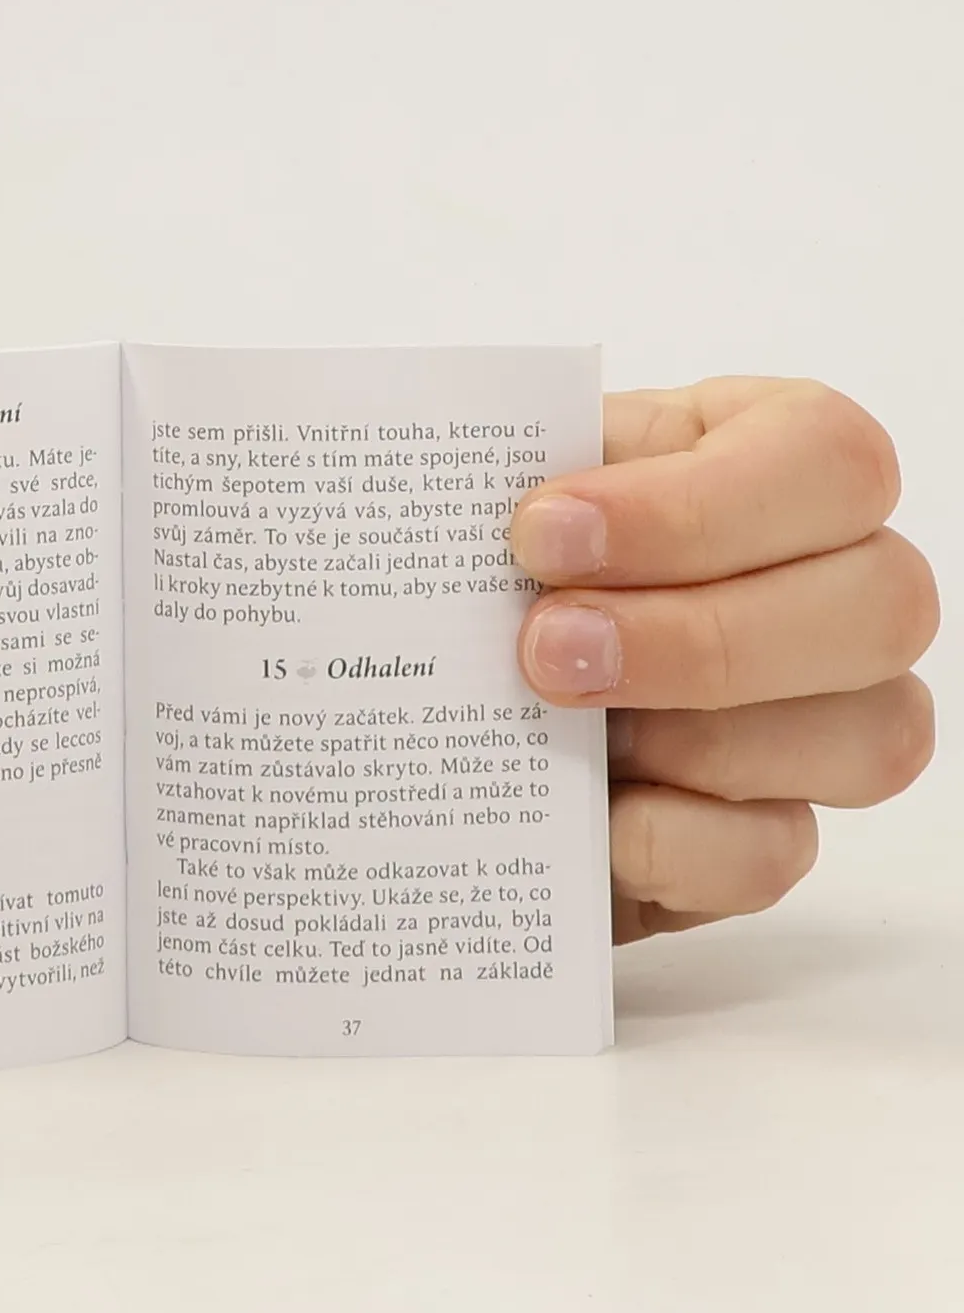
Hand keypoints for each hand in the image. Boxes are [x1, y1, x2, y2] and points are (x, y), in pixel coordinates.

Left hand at [511, 378, 937, 942]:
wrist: (430, 715)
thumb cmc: (481, 574)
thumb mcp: (486, 500)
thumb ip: (496, 475)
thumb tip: (466, 495)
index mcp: (767, 462)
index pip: (823, 458)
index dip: (695, 506)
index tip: (542, 533)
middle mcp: (834, 588)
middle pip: (882, 605)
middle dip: (701, 636)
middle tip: (542, 649)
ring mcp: (823, 725)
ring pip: (871, 738)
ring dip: (700, 740)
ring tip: (559, 731)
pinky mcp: (766, 838)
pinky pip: (776, 854)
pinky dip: (672, 841)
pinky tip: (587, 823)